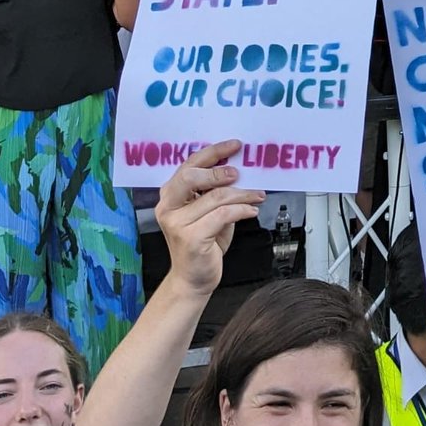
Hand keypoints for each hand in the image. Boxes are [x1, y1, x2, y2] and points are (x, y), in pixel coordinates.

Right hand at [156, 140, 264, 297]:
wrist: (193, 279)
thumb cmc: (202, 244)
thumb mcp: (208, 212)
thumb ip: (214, 193)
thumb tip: (239, 172)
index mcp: (170, 196)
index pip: (189, 165)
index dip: (213, 152)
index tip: (234, 146)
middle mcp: (168, 207)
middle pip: (191, 176)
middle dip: (219, 171)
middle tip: (239, 173)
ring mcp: (177, 223)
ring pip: (215, 197)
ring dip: (242, 194)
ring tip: (256, 196)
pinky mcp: (191, 238)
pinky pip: (223, 215)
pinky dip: (242, 210)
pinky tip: (251, 211)